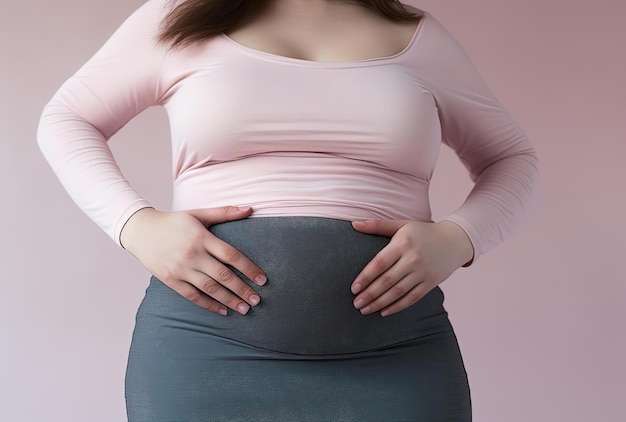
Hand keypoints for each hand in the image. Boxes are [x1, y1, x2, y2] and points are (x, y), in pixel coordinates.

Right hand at [120, 206, 266, 315]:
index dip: (249, 268)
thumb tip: (250, 208)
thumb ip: (225, 212)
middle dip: (242, 289)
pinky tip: (223, 311)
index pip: (231, 255)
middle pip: (223, 275)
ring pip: (210, 288)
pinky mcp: (170, 280)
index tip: (263, 280)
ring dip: (229, 300)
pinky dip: (209, 305)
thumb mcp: (198, 214)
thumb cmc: (174, 222)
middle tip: (257, 300)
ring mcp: (180, 268)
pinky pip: (192, 296)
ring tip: (245, 309)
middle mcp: (192, 254)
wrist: (140, 231)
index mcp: (202, 237)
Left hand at [350, 219, 473, 316]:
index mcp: (403, 243)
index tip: (354, 288)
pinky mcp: (431, 283)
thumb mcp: (402, 224)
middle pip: (387, 280)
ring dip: (380, 303)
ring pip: (398, 292)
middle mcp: (412, 259)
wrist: (455, 241)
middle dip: (370, 294)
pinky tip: (384, 312)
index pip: (379, 263)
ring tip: (365, 310)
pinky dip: (397, 306)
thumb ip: (377, 225)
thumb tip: (354, 224)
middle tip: (356, 303)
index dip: (365, 277)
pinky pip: (412, 298)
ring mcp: (423, 272)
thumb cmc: (424, 232)